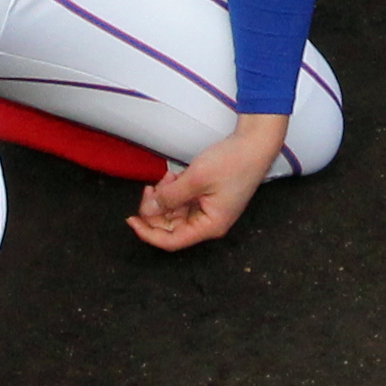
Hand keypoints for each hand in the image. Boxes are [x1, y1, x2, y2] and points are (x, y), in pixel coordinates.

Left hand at [131, 114, 288, 249]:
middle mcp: (209, 223)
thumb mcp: (195, 179)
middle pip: (171, 227)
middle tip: (149, 189)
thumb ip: (169, 197)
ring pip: (175, 212)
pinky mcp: (208, 198)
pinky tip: (174, 175)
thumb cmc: (232, 163)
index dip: (148, 233)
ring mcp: (209, 210)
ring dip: (165, 196)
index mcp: (210, 226)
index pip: (172, 241)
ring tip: (168, 176)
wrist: (254, 144)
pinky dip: (174, 190)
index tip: (131, 219)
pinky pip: (183, 201)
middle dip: (156, 209)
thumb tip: (148, 210)